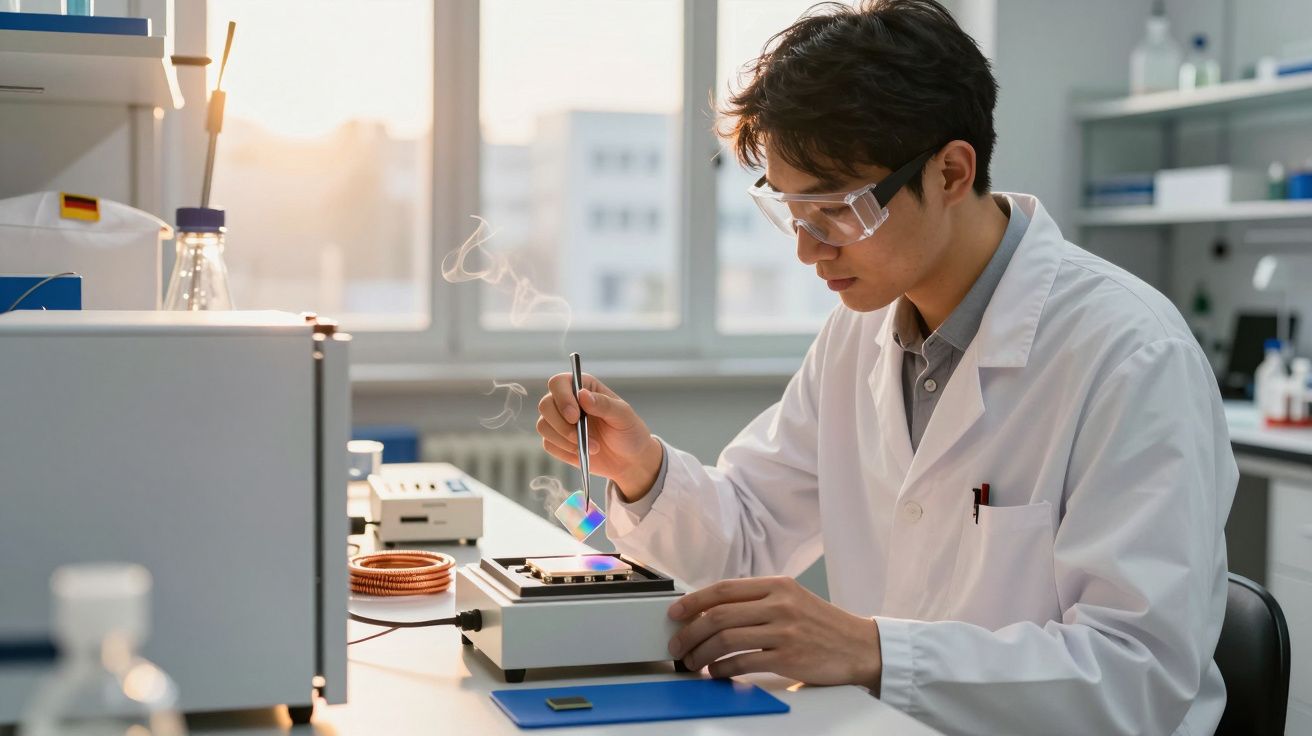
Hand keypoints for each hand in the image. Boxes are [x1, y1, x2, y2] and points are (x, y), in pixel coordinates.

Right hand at [536, 372, 663, 500]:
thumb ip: (604, 404)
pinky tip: (582, 452)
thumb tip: (582, 395)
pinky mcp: (557, 441)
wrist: (629, 460)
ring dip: (565, 440)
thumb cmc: (629, 432)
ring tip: (592, 447)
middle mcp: (567, 401)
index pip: (558, 383)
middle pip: (545, 405)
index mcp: (583, 387)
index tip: (575, 417)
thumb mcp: (624, 416)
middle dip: (561, 425)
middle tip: (581, 437)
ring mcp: (560, 422)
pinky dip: (564, 451)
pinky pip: (548, 444)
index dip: (562, 398)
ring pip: (543, 426)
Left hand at [667, 576, 881, 691]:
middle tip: (677, 644)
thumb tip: (712, 610)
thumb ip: (758, 601)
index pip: (724, 589)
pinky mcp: (788, 659)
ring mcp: (784, 632)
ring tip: (693, 661)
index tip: (675, 612)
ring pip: (726, 640)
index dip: (693, 601)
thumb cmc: (823, 624)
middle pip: (719, 615)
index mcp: (777, 585)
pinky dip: (722, 670)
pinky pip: (742, 663)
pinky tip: (716, 673)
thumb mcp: (792, 599)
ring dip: (701, 654)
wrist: (860, 646)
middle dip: (689, 632)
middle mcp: (779, 604)